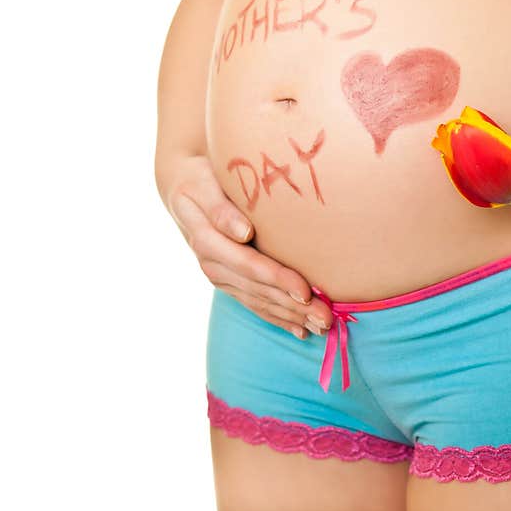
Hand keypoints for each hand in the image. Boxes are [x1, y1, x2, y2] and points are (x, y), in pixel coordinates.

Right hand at [162, 155, 332, 337]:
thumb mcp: (204, 186)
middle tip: (327, 317)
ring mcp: (220, 277)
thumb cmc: (201, 179)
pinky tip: (300, 330)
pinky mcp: (229, 282)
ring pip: (259, 302)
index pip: (248, 264)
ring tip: (322, 327)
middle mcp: (212, 265)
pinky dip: (278, 319)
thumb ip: (221, 209)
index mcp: (207, 241)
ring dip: (291, 317)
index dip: (277, 279)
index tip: (306, 291)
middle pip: (258, 290)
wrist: (182, 189)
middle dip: (293, 307)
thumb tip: (243, 232)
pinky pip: (254, 305)